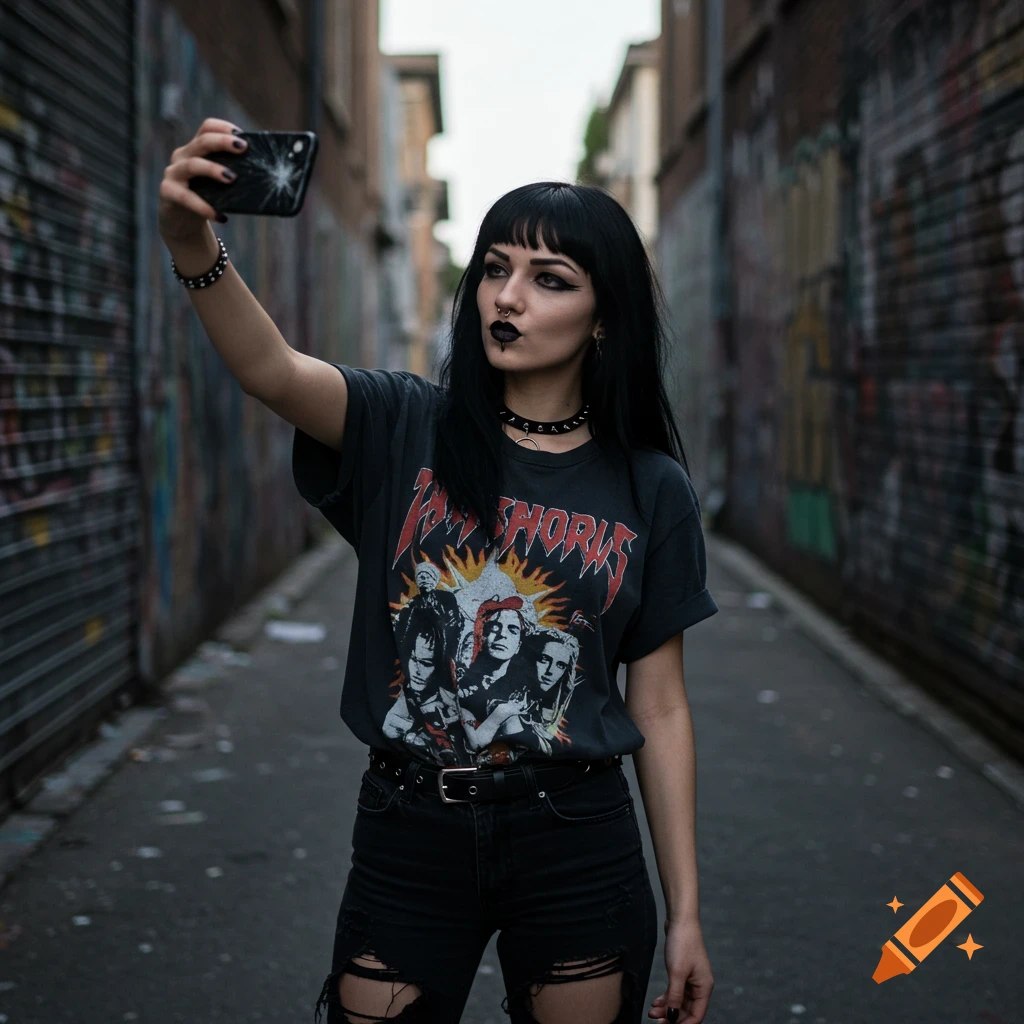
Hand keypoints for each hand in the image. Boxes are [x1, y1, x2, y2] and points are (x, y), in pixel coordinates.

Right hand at [158, 117, 246, 242]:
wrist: (182, 223)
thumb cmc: (206, 199)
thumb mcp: (218, 184)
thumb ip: (232, 174)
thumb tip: (267, 176)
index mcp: (196, 149)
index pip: (206, 128)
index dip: (223, 128)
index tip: (242, 136)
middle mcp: (182, 156)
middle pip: (202, 142)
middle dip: (222, 142)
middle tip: (243, 148)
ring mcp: (173, 173)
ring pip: (192, 165)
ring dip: (213, 169)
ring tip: (232, 178)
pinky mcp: (168, 193)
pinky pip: (186, 197)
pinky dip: (204, 206)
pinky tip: (220, 216)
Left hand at [648, 918, 713, 1023]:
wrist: (680, 920)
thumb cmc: (682, 943)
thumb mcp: (677, 973)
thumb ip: (675, 997)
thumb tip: (673, 1017)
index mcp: (704, 987)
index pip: (696, 1015)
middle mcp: (699, 985)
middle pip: (686, 1010)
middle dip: (672, 1017)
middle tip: (655, 1021)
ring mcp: (690, 979)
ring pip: (679, 1001)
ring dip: (666, 1008)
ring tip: (652, 1012)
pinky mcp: (682, 972)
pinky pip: (675, 991)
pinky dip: (666, 998)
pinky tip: (656, 1002)